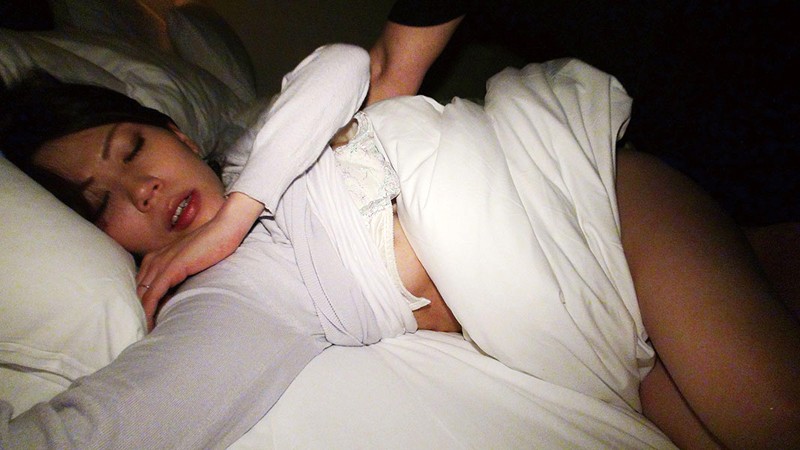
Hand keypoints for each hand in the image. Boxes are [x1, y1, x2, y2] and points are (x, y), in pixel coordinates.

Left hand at [135, 192, 263, 330]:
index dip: (143, 303)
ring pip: (142, 295)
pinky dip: (149, 311)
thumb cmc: (214, 245)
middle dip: (139, 311)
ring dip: (142, 315)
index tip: (147, 320)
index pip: (142, 285)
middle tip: (143, 331)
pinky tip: (150, 324)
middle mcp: (154, 259)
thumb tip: (180, 293)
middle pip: (138, 292)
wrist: (224, 229)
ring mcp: (160, 263)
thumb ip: (183, 273)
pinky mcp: (169, 269)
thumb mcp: (193, 262)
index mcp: (158, 257)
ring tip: (145, 333)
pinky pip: (152, 295)